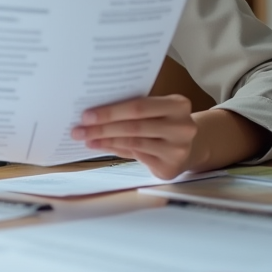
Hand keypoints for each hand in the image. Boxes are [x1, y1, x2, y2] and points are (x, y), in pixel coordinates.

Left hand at [71, 94, 197, 178]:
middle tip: (80, 130)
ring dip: (105, 141)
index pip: (138, 106)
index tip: (87, 115)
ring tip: (87, 139)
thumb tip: (94, 113)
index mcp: (178, 105)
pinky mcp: (170, 167)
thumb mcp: (157, 110)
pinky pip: (136, 156)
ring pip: (133, 142)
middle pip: (134, 126)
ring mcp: (178, 149)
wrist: (192, 146)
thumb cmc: (165, 123)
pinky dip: (115, 150)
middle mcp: (182, 126)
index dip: (111, 111)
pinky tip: (101, 146)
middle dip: (103, 128)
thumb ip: (134, 110)